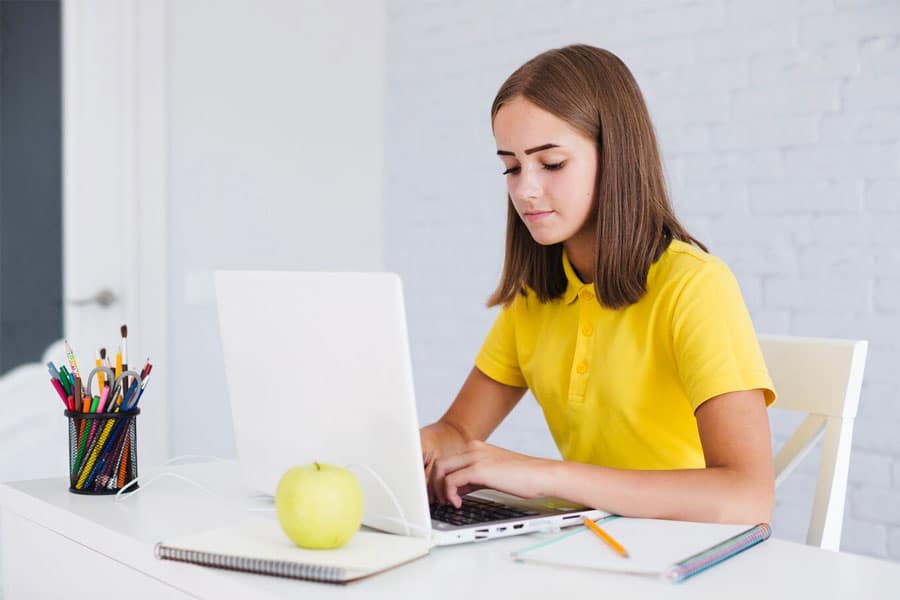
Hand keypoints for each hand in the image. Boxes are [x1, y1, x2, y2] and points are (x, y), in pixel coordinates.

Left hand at [429, 440, 552, 507]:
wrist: (540, 475)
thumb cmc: (521, 477)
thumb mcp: (491, 474)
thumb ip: (472, 479)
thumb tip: (456, 491)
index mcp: (475, 448)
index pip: (445, 460)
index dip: (437, 479)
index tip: (438, 495)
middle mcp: (473, 449)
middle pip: (438, 463)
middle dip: (433, 484)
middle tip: (437, 501)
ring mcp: (475, 457)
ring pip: (440, 470)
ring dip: (438, 490)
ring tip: (447, 503)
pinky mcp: (479, 469)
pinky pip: (451, 480)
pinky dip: (449, 494)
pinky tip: (458, 504)